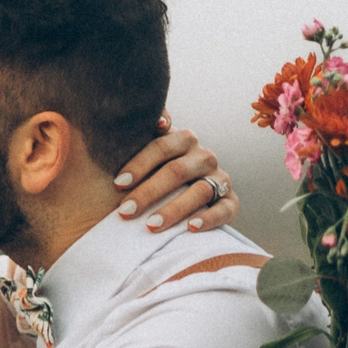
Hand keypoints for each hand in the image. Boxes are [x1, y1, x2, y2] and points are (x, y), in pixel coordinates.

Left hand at [114, 117, 240, 233]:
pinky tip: (190, 228)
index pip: (161, 147)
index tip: (118, 183)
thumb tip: (157, 119)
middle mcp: (203, 157)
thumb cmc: (150, 176)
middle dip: (149, 192)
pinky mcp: (230, 202)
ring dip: (174, 209)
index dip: (139, 164)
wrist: (176, 202)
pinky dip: (209, 219)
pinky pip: (224, 209)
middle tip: (125, 211)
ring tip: (151, 225)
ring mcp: (219, 179)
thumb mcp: (143, 155)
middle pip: (177, 171)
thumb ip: (139, 133)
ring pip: (199, 191)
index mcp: (182, 140)